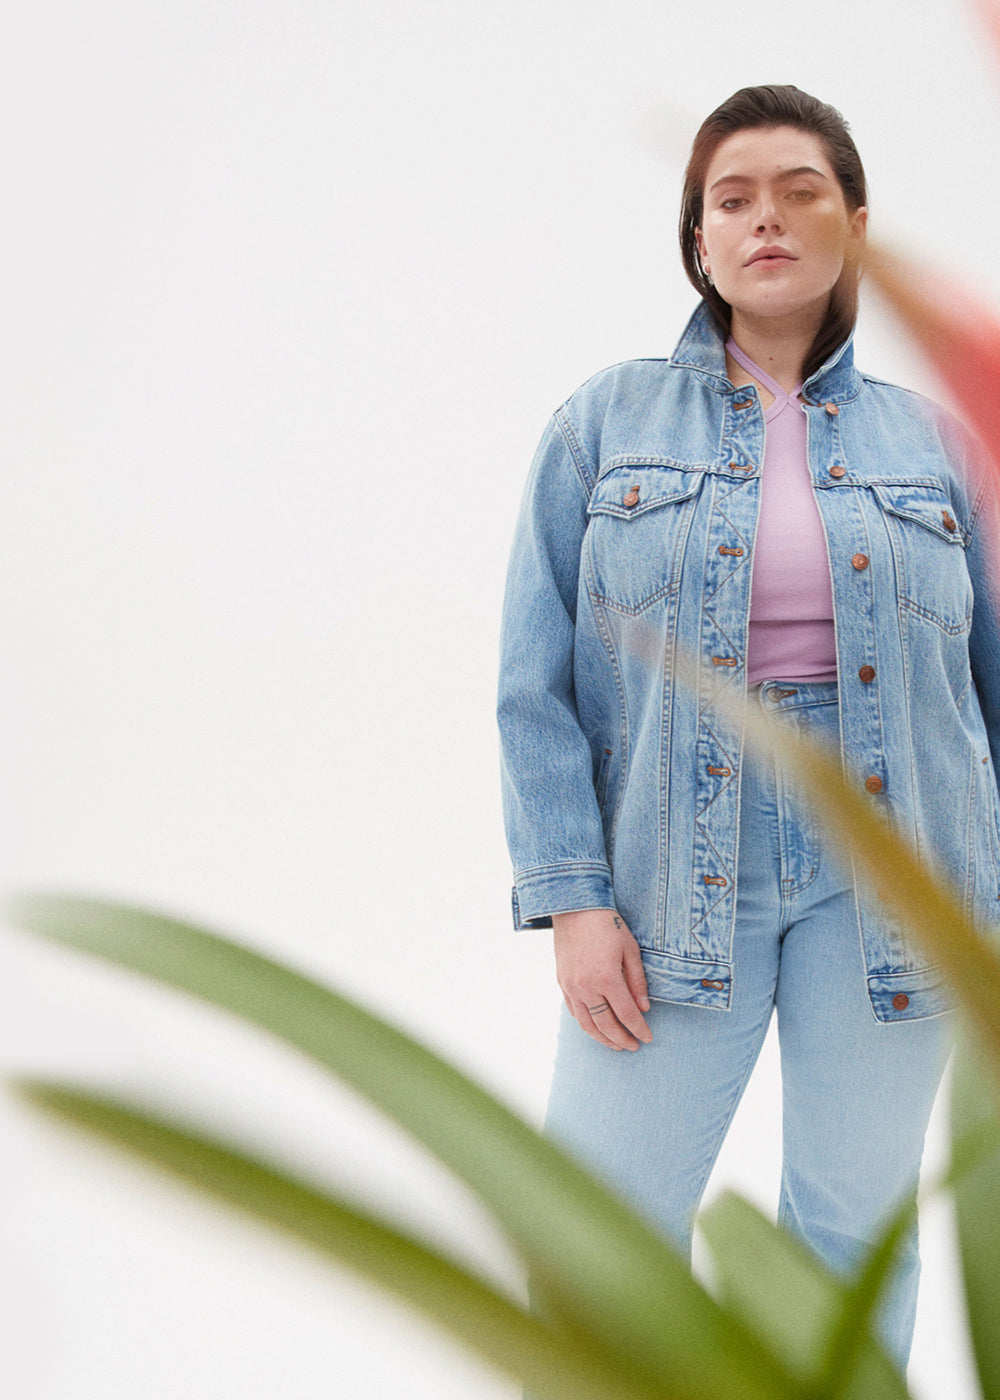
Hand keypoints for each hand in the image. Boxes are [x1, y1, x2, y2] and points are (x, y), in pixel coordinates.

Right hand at [552, 909, 651, 1050]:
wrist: (574, 908)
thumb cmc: (606, 925)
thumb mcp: (630, 949)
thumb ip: (637, 981)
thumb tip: (644, 1008)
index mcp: (607, 978)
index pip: (627, 1014)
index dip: (639, 1029)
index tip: (648, 1038)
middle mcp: (586, 987)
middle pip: (606, 1024)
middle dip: (622, 1039)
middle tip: (634, 1046)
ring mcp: (571, 986)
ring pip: (586, 1024)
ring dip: (602, 1038)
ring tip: (615, 1044)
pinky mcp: (562, 982)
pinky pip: (574, 1011)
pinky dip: (586, 1023)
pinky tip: (596, 1027)